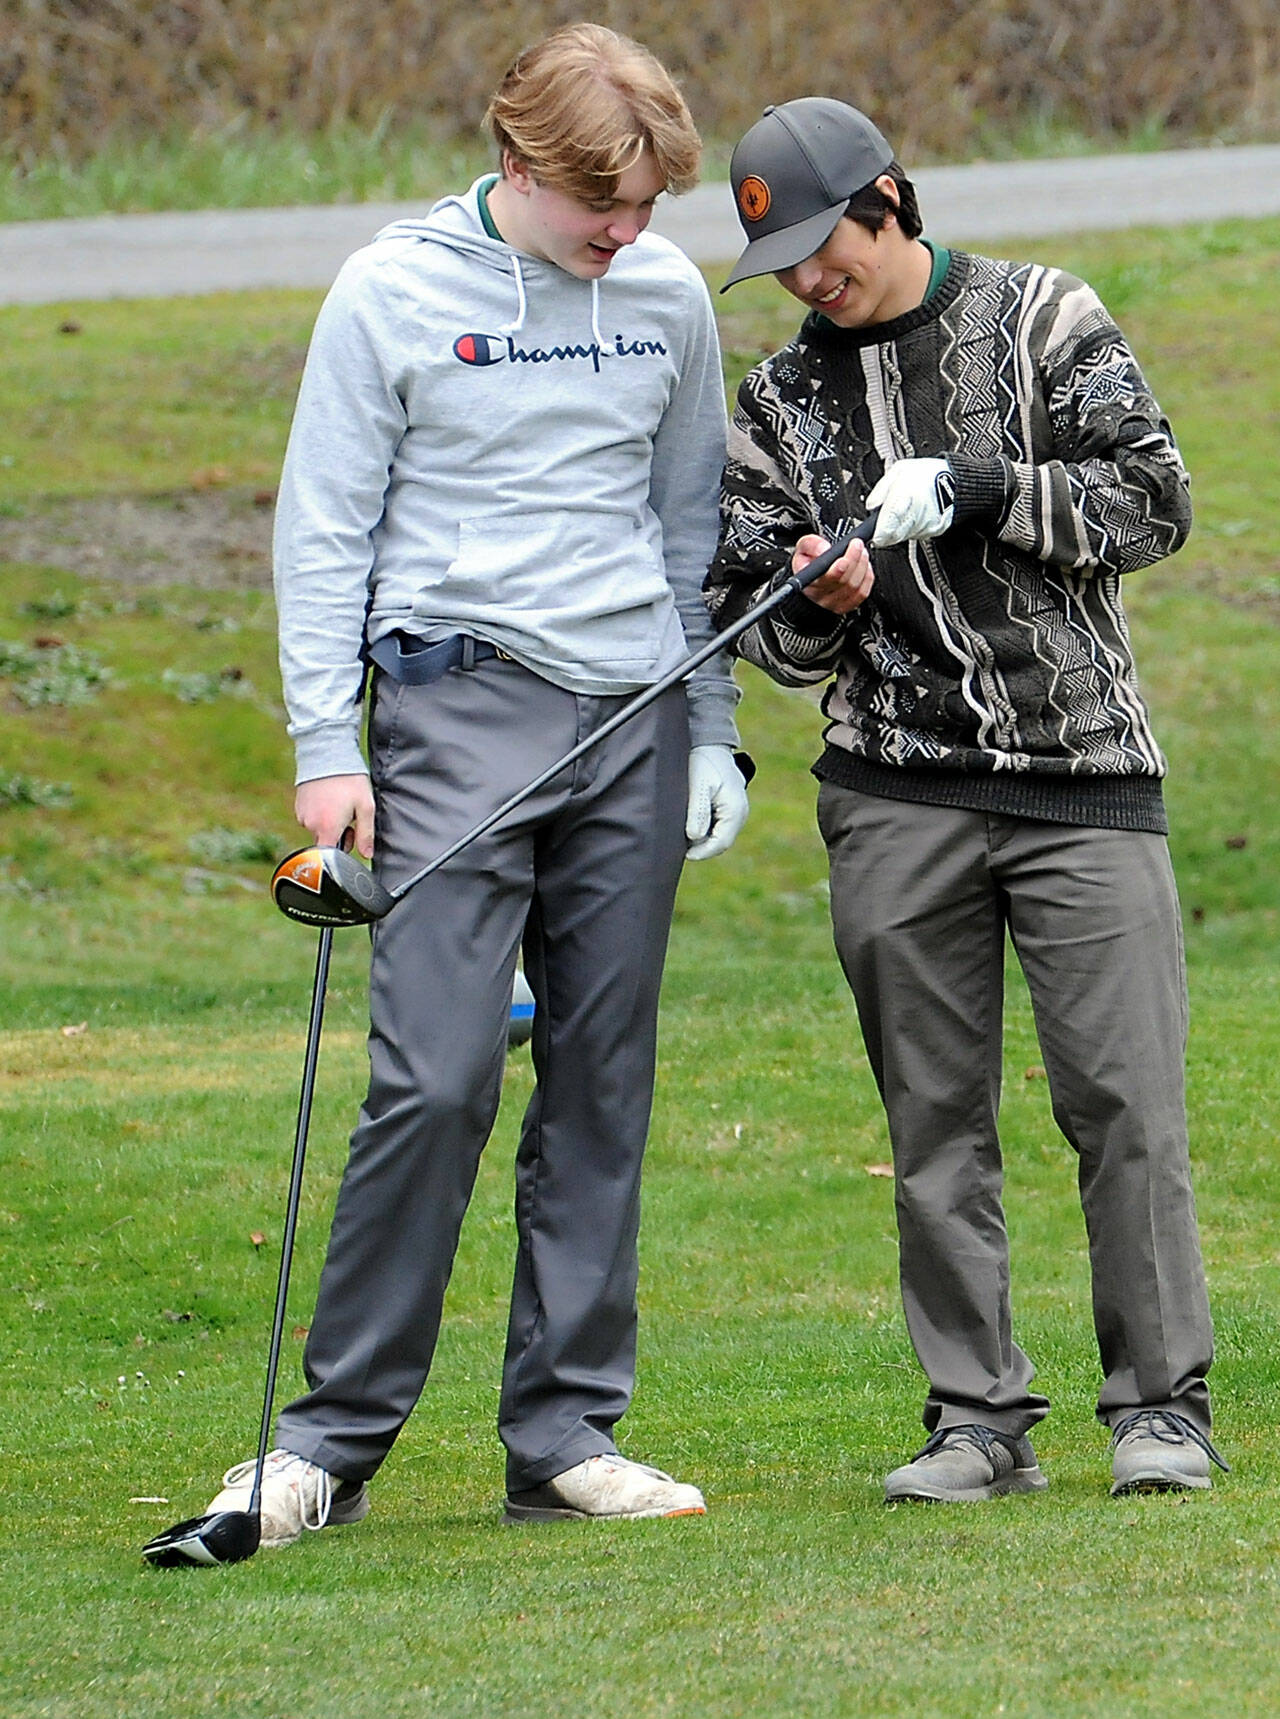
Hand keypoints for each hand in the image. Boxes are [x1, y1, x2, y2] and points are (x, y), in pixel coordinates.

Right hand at [294, 773, 375, 857]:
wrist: (329, 754)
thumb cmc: (350, 780)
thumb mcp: (365, 807)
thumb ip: (366, 834)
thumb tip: (367, 854)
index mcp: (327, 828)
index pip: (329, 857)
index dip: (342, 851)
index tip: (351, 837)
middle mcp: (310, 825)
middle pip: (324, 842)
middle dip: (338, 834)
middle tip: (349, 816)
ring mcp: (301, 815)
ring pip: (317, 829)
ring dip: (328, 822)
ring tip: (338, 803)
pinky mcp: (297, 806)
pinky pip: (310, 818)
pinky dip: (319, 813)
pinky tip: (328, 798)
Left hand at [685, 745, 748, 860]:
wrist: (710, 745)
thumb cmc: (703, 762)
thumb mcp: (698, 785)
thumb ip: (697, 811)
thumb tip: (694, 837)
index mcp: (735, 810)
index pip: (721, 843)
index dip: (702, 852)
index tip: (684, 854)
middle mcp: (740, 813)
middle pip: (720, 842)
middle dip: (700, 846)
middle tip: (678, 844)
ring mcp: (736, 812)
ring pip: (718, 836)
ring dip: (701, 838)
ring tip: (681, 829)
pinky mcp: (729, 809)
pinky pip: (716, 827)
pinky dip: (703, 828)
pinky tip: (689, 820)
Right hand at [792, 533, 874, 613]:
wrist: (811, 573)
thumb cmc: (808, 561)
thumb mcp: (804, 547)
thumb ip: (812, 544)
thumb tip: (825, 548)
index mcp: (809, 583)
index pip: (825, 580)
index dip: (837, 571)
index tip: (844, 559)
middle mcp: (821, 597)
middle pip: (845, 582)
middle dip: (854, 559)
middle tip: (857, 543)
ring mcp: (835, 603)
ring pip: (856, 587)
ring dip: (862, 565)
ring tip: (861, 551)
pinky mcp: (847, 606)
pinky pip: (863, 593)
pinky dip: (867, 576)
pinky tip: (863, 566)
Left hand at [866, 458, 954, 544]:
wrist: (955, 478)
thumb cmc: (927, 473)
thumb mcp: (898, 471)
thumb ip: (880, 490)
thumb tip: (871, 505)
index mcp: (904, 499)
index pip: (884, 528)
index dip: (875, 534)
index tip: (871, 533)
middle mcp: (915, 515)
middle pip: (893, 537)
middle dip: (885, 532)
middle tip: (885, 520)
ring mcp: (926, 525)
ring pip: (904, 537)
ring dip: (899, 529)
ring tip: (905, 511)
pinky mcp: (935, 530)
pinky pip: (918, 535)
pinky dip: (913, 528)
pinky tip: (915, 514)